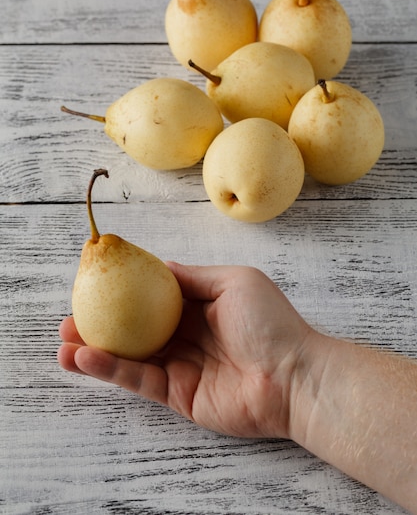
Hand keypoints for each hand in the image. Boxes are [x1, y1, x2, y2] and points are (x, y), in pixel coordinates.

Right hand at [58, 263, 312, 438]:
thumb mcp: (232, 280)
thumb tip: (161, 265)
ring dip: (95, 349)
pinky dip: (110, 369)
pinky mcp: (178, 394)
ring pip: (130, 355)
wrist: (294, 376)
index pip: (153, 297)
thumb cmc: (270, 322)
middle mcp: (186, 334)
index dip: (124, 290)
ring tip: (63, 341)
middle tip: (69, 317)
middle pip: (135, 328)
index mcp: (199, 305)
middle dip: (101, 323)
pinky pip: (138, 379)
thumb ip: (193, 276)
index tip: (96, 282)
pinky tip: (85, 358)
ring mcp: (180, 365)